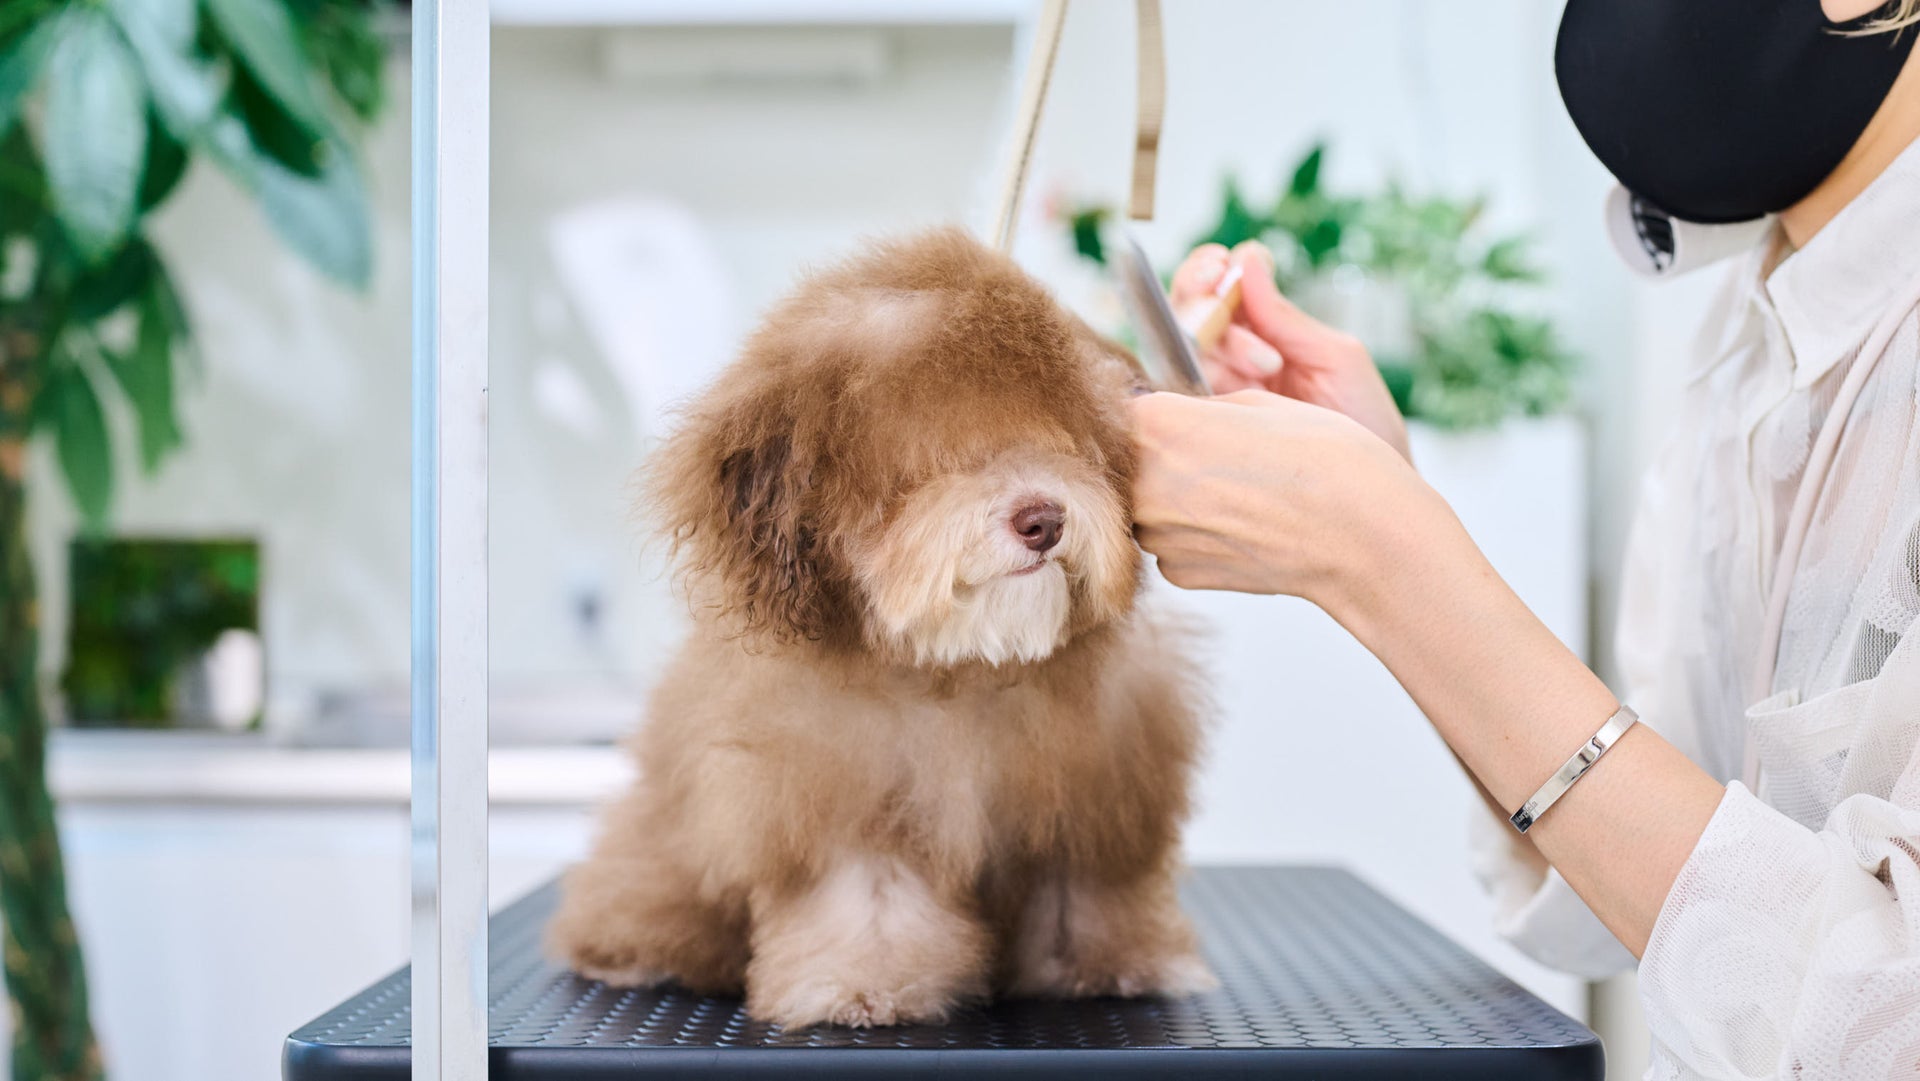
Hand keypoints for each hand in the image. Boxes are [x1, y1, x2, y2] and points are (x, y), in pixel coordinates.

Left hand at [1129, 388, 1440, 607]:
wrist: (1365, 538)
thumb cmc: (1326, 460)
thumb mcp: (1259, 403)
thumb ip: (1198, 409)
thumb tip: (1175, 418)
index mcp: (1159, 425)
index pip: (1123, 407)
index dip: (1154, 410)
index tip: (1180, 415)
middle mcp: (1144, 483)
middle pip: (1128, 460)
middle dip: (1158, 454)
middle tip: (1214, 455)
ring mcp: (1158, 535)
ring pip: (1146, 504)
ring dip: (1173, 496)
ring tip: (1236, 492)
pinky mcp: (1178, 573)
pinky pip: (1169, 543)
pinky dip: (1194, 534)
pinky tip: (1241, 526)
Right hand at [1171, 241, 1411, 461]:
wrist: (1374, 499)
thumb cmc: (1367, 426)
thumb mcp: (1337, 358)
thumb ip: (1285, 316)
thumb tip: (1245, 257)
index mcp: (1263, 331)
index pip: (1214, 287)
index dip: (1206, 269)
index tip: (1223, 266)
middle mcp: (1232, 361)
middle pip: (1184, 314)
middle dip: (1202, 303)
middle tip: (1229, 309)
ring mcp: (1216, 397)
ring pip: (1179, 353)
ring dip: (1220, 347)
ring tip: (1269, 366)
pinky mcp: (1207, 436)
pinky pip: (1180, 405)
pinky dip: (1199, 388)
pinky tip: (1238, 390)